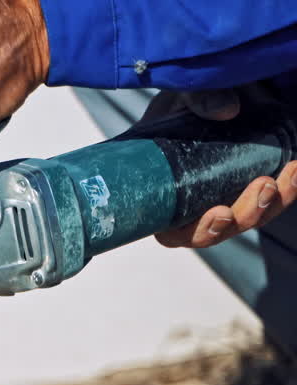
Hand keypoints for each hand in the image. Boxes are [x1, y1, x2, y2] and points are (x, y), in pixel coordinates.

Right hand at [144, 89, 296, 248]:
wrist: (210, 88)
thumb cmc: (182, 100)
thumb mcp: (180, 95)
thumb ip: (198, 99)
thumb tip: (228, 110)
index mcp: (164, 194)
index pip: (174, 232)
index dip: (195, 231)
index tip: (219, 212)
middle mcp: (194, 204)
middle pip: (219, 231)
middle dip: (246, 214)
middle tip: (264, 185)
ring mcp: (224, 197)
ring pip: (250, 218)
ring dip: (272, 202)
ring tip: (290, 173)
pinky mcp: (251, 186)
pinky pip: (271, 200)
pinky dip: (287, 189)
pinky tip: (296, 168)